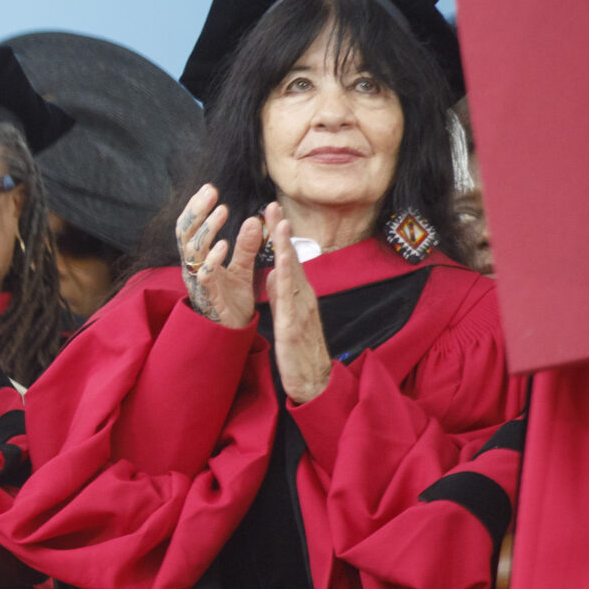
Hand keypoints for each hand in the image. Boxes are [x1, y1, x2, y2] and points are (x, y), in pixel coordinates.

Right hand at [176, 183, 264, 330]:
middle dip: (196, 211)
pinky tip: (224, 245)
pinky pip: (205, 276)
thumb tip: (254, 220)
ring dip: (207, 230)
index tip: (209, 189)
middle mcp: (193, 268)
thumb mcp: (242, 268)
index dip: (197, 208)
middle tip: (210, 192)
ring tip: (222, 211)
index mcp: (199, 259)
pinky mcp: (209, 297)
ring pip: (193, 251)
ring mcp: (198, 282)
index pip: (191, 228)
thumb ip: (246, 246)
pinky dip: (213, 259)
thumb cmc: (233, 301)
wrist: (234, 332)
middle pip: (185, 234)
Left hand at [267, 212, 333, 405]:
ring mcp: (301, 311)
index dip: (282, 237)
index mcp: (300, 296)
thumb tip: (275, 273)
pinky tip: (281, 263)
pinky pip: (289, 300)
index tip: (273, 213)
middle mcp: (303, 299)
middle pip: (292, 259)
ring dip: (286, 248)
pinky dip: (286, 279)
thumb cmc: (301, 351)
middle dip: (283, 233)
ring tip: (279, 223)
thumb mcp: (289, 316)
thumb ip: (284, 294)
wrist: (315, 382)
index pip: (289, 260)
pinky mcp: (294, 327)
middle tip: (274, 205)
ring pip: (293, 274)